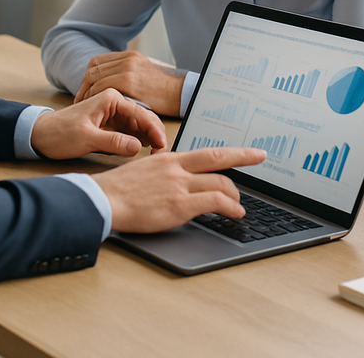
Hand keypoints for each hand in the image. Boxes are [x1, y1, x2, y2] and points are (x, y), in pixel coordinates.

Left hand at [30, 88, 166, 159]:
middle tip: (162, 153)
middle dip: (155, 135)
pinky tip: (145, 152)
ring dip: (149, 139)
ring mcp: (113, 116)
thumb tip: (138, 147)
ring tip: (156, 154)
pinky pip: (129, 134)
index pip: (141, 113)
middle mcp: (114, 104)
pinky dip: (138, 142)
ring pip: (138, 127)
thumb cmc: (59, 133)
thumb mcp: (87, 138)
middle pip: (143, 119)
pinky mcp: (110, 127)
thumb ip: (113, 142)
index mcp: (111, 99)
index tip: (162, 146)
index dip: (155, 130)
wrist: (40, 136)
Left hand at [75, 50, 184, 115]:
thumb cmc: (163, 91)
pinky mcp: (128, 82)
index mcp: (130, 56)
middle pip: (93, 68)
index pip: (98, 61)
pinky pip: (101, 88)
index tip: (85, 90)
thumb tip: (110, 82)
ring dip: (86, 92)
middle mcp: (127, 59)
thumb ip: (128, 73)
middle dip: (84, 85)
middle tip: (81, 99)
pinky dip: (94, 97)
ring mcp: (127, 69)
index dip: (88, 76)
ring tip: (86, 105)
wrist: (179, 94)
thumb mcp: (144, 73)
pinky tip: (96, 107)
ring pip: (94, 78)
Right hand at [94, 147, 266, 232]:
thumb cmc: (118, 190)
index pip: (208, 151)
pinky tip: (235, 214)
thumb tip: (173, 172)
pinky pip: (215, 202)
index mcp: (170, 158)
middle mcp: (178, 168)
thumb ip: (162, 169)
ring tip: (239, 205)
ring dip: (235, 196)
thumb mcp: (143, 170)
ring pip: (220, 184)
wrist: (103, 199)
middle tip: (260, 156)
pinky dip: (230, 208)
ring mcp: (180, 185)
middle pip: (219, 159)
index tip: (249, 151)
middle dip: (244, 156)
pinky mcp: (180, 204)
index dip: (233, 151)